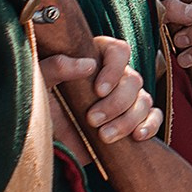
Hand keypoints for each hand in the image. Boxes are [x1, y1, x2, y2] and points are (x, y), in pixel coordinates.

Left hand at [43, 37, 162, 142]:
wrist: (43, 141)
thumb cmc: (38, 106)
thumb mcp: (39, 84)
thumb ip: (55, 68)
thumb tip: (87, 64)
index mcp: (94, 58)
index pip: (119, 51)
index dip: (114, 69)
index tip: (98, 90)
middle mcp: (114, 76)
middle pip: (134, 80)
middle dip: (116, 103)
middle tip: (93, 119)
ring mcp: (126, 98)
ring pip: (144, 100)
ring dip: (127, 120)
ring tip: (105, 136)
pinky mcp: (132, 120)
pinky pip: (153, 117)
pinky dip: (150, 125)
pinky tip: (137, 136)